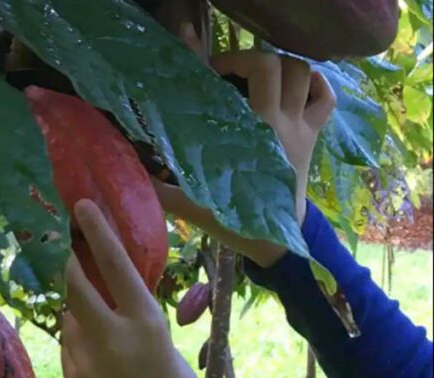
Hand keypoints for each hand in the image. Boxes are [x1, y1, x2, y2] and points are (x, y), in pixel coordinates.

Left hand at [61, 200, 213, 377]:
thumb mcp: (164, 344)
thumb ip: (133, 319)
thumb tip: (102, 299)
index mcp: (145, 323)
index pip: (113, 265)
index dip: (96, 231)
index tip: (80, 206)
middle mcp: (110, 338)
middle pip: (74, 286)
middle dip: (69, 265)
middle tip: (67, 251)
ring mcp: (85, 361)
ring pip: (68, 318)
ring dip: (77, 310)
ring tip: (99, 325)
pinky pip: (68, 347)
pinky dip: (78, 342)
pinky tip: (100, 358)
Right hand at [155, 50, 336, 267]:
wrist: (277, 240)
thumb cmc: (237, 222)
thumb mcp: (195, 206)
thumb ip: (164, 189)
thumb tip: (132, 173)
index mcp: (257, 130)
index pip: (253, 72)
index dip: (226, 62)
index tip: (205, 72)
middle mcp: (282, 121)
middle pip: (276, 64)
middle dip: (249, 59)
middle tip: (227, 73)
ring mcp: (301, 127)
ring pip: (302, 73)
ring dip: (280, 67)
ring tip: (255, 79)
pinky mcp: (313, 136)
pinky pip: (325, 97)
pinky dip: (315, 83)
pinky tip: (295, 86)